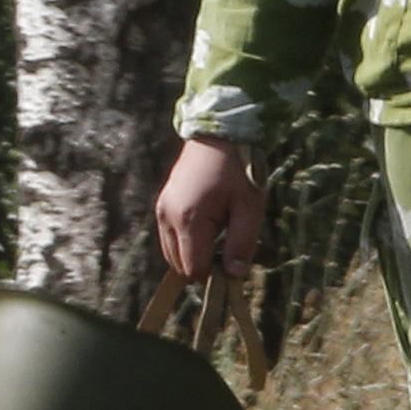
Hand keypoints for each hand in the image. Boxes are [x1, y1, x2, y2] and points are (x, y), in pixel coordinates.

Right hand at [154, 137, 266, 281]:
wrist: (217, 134)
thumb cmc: (238, 170)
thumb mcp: (249, 208)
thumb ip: (242, 244)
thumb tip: (235, 275)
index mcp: (189, 220)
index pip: (194, 269)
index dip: (214, 275)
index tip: (233, 264)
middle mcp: (168, 217)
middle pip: (179, 266)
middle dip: (202, 265)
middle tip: (227, 247)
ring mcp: (161, 210)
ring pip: (172, 254)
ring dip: (193, 254)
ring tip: (218, 233)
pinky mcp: (162, 205)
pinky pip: (170, 238)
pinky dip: (186, 242)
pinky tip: (208, 225)